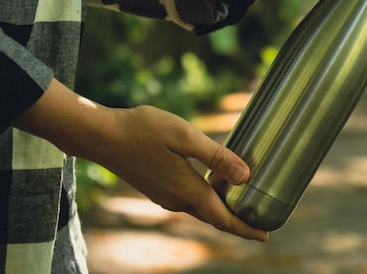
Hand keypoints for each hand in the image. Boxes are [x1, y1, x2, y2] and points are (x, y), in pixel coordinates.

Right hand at [14, 79, 267, 240]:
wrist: (101, 135)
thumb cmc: (142, 130)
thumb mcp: (184, 136)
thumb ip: (216, 157)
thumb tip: (245, 177)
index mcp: (187, 189)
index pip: (223, 218)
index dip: (245, 228)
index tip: (265, 236)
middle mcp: (176, 199)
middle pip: (213, 217)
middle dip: (237, 221)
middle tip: (259, 220)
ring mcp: (164, 195)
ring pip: (200, 208)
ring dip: (221, 209)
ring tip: (241, 202)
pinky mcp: (156, 187)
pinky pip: (188, 200)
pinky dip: (206, 200)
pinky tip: (213, 185)